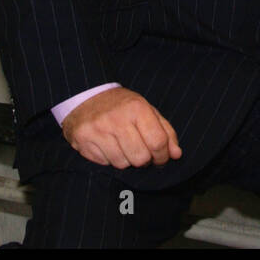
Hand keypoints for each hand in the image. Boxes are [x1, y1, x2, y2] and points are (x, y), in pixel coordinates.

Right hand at [61, 87, 182, 168]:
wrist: (86, 95)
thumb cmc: (122, 106)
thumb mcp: (147, 110)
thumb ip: (165, 131)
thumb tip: (177, 154)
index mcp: (137, 108)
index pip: (158, 142)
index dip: (163, 155)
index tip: (161, 158)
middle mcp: (117, 119)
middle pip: (141, 158)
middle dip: (144, 159)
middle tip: (140, 151)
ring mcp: (98, 130)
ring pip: (122, 164)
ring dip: (126, 160)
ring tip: (122, 146)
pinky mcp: (83, 140)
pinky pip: (104, 163)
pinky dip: (109, 159)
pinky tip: (108, 146)